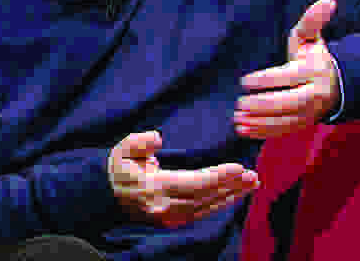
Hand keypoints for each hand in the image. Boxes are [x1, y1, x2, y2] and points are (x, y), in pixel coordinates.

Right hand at [108, 131, 258, 228]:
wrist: (106, 196)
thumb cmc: (119, 168)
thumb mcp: (122, 149)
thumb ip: (139, 142)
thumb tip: (158, 139)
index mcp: (154, 188)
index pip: (194, 183)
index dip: (218, 176)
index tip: (238, 167)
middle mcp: (165, 207)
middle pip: (206, 197)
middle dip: (232, 187)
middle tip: (253, 175)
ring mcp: (170, 217)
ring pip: (207, 207)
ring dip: (231, 196)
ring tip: (251, 184)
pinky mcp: (174, 220)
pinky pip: (203, 212)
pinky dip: (221, 203)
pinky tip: (234, 194)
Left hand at [234, 0, 340, 138]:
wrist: (334, 82)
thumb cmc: (312, 55)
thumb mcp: (310, 37)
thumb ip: (313, 20)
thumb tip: (328, 1)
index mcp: (314, 70)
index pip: (289, 77)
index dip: (266, 80)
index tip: (244, 80)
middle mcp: (316, 94)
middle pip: (289, 103)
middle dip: (263, 105)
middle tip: (239, 103)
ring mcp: (311, 112)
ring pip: (286, 121)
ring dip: (260, 123)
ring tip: (237, 120)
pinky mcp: (304, 124)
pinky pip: (283, 131)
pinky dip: (263, 133)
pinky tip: (243, 130)